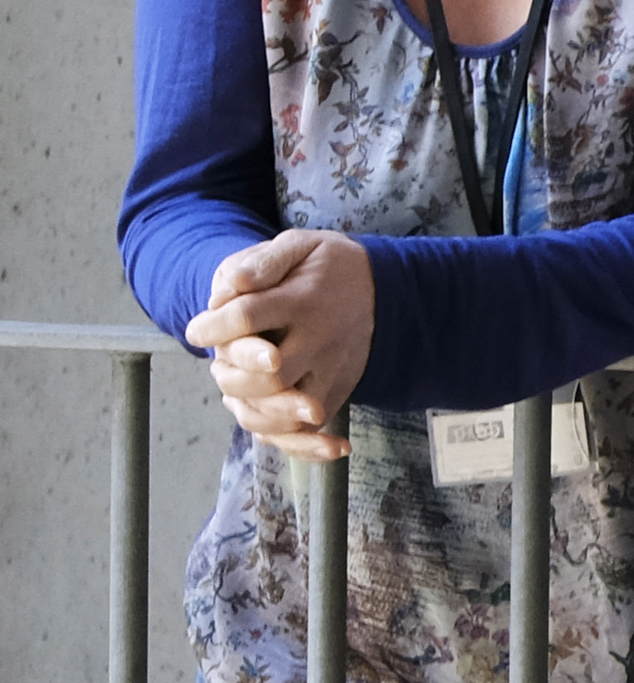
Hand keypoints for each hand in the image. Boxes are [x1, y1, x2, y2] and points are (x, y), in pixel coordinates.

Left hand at [188, 230, 374, 456]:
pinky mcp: (340, 390)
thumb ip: (263, 262)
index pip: (249, 317)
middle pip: (271, 375)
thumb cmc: (328, 266)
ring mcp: (335, 369)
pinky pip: (309, 429)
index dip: (212, 326)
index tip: (197, 329)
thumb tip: (229, 287)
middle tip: (218, 364)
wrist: (386, 288)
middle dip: (231, 375)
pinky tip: (258, 418)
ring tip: (234, 390)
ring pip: (291, 412)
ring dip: (251, 408)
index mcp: (306, 299)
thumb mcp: (298, 245)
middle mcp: (323, 339)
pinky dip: (282, 437)